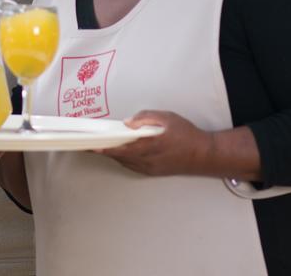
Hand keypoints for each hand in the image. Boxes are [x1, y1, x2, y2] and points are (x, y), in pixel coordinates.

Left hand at [95, 110, 215, 176]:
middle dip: (102, 150)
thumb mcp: (166, 118)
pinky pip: (132, 165)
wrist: (204, 155)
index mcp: (149, 145)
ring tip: (98, 146)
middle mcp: (147, 160)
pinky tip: (118, 151)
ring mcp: (149, 168)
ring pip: (124, 162)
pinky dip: (122, 158)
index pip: (120, 147)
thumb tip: (127, 123)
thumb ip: (145, 118)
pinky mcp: (152, 172)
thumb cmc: (186, 134)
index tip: (89, 145)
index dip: (103, 147)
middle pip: (118, 156)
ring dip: (112, 154)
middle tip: (86, 144)